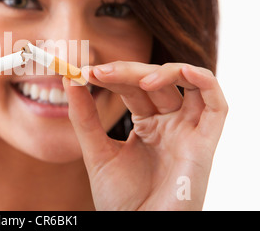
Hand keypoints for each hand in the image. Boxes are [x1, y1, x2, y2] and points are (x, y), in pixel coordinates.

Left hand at [63, 62, 227, 209]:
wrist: (136, 229)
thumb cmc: (120, 201)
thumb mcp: (97, 152)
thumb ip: (84, 117)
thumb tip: (69, 80)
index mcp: (148, 125)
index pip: (133, 87)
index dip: (112, 75)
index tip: (82, 72)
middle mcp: (170, 124)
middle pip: (156, 82)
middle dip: (126, 72)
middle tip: (97, 72)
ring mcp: (188, 132)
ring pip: (185, 84)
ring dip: (161, 71)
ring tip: (131, 77)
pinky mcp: (204, 144)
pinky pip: (216, 105)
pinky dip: (203, 81)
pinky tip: (180, 71)